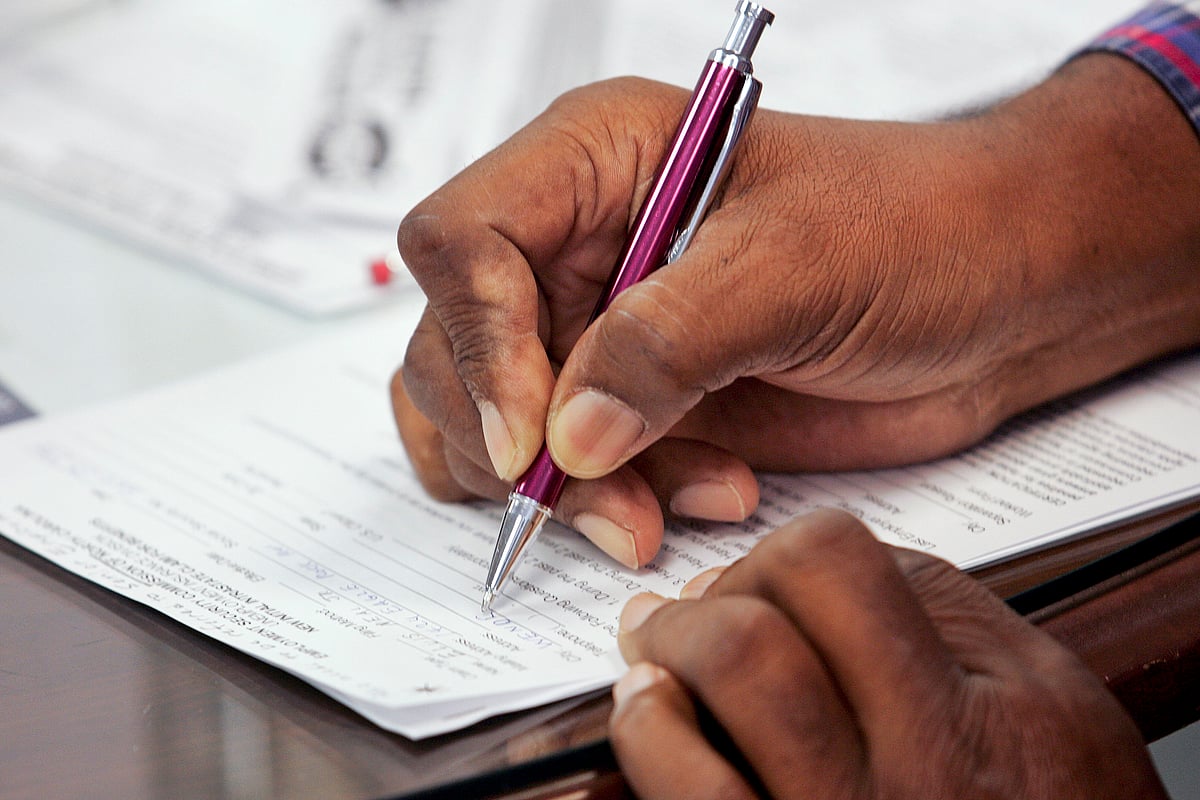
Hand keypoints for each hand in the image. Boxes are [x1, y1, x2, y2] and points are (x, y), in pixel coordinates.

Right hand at [393, 54, 1199, 566]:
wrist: (999, 296)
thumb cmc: (922, 229)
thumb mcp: (797, 267)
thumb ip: (671, 344)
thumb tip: (565, 436)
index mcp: (599, 161)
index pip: (462, 238)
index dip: (477, 339)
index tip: (532, 435)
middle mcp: (578, 244)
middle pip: (454, 347)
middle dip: (520, 442)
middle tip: (609, 497)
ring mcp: (598, 330)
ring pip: (488, 423)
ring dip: (563, 489)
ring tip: (665, 507)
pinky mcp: (631, 403)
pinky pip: (558, 471)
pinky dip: (605, 505)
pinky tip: (700, 495)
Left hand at [608, 508, 1168, 798]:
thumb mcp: (1048, 695)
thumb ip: (936, 600)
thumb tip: (798, 558)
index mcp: (978, 715)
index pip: (828, 568)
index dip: (781, 553)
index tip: (769, 578)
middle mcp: (908, 783)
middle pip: (749, 640)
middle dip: (702, 606)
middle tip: (691, 612)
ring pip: (699, 713)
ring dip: (662, 658)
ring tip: (656, 655)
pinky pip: (689, 799)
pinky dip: (647, 738)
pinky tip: (648, 714)